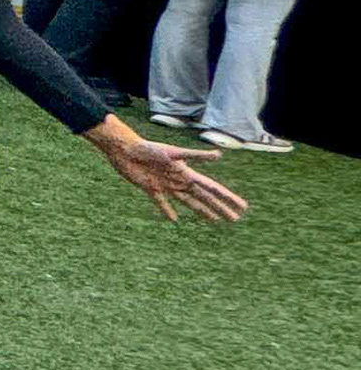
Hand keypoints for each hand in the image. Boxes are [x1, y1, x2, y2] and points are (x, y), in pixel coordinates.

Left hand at [94, 121, 245, 223]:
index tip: (243, 207)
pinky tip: (173, 219)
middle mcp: (180, 181)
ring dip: (202, 211)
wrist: (125, 149)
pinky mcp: (150, 188)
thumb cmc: (150, 148)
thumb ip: (196, 156)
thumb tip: (219, 155)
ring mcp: (166, 186)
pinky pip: (161, 203)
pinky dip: (167, 211)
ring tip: (214, 220)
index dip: (228, 197)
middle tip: (234, 219)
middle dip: (220, 208)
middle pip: (204, 198)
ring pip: (188, 202)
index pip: (213, 188)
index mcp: (188, 174)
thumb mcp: (174, 153)